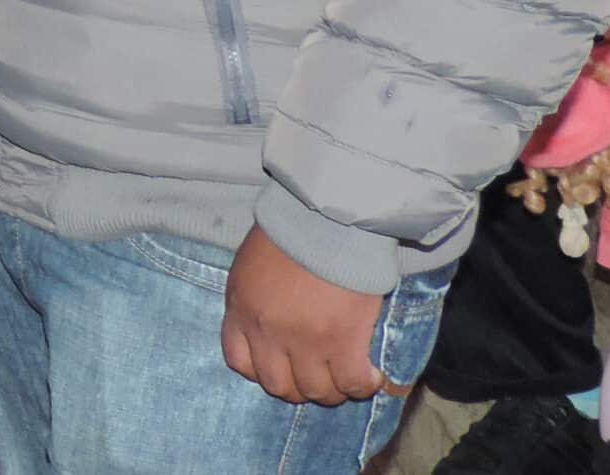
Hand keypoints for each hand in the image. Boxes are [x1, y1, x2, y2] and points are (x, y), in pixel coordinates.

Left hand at [221, 225, 396, 405]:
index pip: (239, 362)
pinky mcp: (343, 342)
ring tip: (346, 378)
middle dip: (298, 387)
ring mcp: (305, 342)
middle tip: (317, 376)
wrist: (323, 218)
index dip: (261, 371)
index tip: (280, 366)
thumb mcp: (249, 267)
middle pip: (279, 385)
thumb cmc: (288, 235)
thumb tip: (266, 323)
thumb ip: (252, 301)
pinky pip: (351, 384)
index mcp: (242, 311)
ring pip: (316, 391)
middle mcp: (268, 333)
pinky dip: (362, 386)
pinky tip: (370, 376)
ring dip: (332, 391)